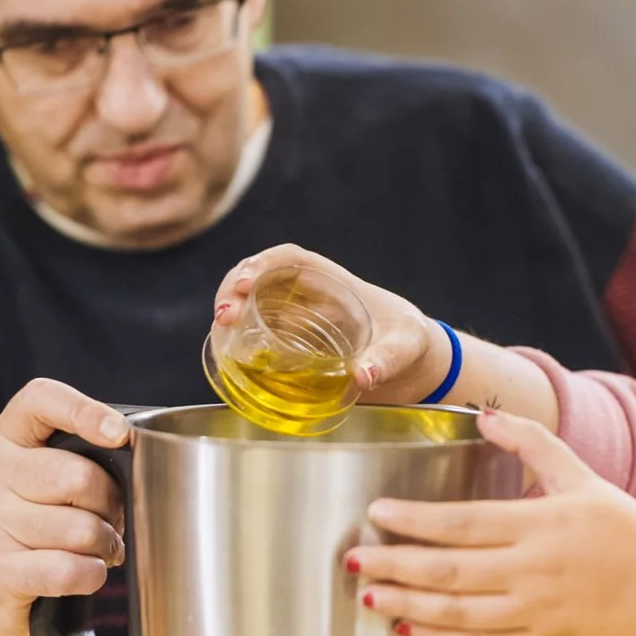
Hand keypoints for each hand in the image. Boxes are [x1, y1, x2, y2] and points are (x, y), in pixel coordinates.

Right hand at [0, 379, 128, 635]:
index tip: (120, 434)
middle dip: (112, 505)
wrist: (0, 595)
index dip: (84, 411)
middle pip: (78, 476)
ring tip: (100, 549)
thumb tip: (143, 455)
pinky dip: (91, 575)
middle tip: (114, 520)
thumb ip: (89, 458)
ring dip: (105, 545)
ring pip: (80, 529)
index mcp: (9, 439)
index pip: (40, 400)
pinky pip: (68, 570)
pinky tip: (86, 573)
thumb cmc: (47, 526)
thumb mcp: (58, 481)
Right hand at [213, 244, 450, 402]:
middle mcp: (310, 296)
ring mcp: (298, 321)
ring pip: (252, 305)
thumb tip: (363, 376)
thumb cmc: (411, 342)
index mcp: (333, 282)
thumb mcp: (405, 347)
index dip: (262, 264)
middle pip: (259, 277)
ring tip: (220, 334)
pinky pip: (259, 336)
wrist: (415, 364)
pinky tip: (230, 357)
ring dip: (231, 313)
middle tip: (224, 317)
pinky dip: (240, 342)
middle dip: (233, 288)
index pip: (290, 258)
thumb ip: (387, 360)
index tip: (245, 282)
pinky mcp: (294, 346)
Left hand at [346, 411, 635, 635]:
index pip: (460, 524)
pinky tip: (410, 631)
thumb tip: (486, 414)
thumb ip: (532, 444)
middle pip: (445, 573)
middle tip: (352, 561)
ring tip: (370, 598)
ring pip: (455, 616)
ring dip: (406, 608)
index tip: (375, 515)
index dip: (412, 521)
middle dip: (392, 567)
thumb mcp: (582, 477)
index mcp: (539, 526)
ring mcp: (535, 615)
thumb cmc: (629, 530)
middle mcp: (532, 573)